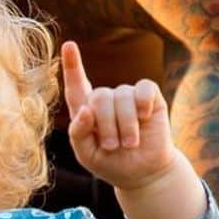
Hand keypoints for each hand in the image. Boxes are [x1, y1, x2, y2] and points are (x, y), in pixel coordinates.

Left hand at [63, 40, 172, 188]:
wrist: (142, 173)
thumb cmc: (110, 163)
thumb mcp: (87, 154)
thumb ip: (78, 134)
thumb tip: (84, 110)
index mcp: (86, 111)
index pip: (76, 85)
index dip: (72, 65)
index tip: (68, 45)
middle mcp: (106, 99)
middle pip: (99, 98)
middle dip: (105, 126)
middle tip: (112, 146)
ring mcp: (127, 96)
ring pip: (121, 97)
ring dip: (124, 125)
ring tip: (129, 143)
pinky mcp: (150, 97)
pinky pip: (144, 89)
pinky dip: (142, 105)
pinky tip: (145, 118)